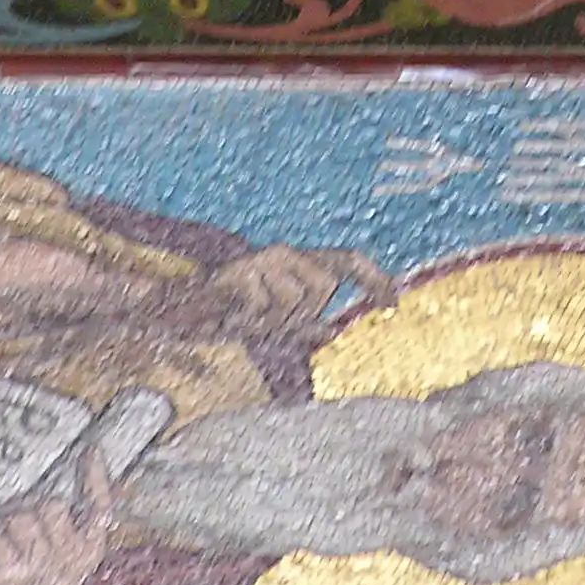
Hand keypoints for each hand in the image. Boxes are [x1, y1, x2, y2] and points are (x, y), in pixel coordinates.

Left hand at [0, 450, 113, 584]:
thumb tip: (69, 486)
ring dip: (4, 524)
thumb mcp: (55, 562)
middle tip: (14, 525)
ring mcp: (40, 569)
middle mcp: (68, 563)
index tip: (91, 449)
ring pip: (23, 516)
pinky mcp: (11, 574)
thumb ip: (69, 527)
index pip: (100, 510)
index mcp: (86, 557)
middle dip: (30, 507)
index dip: (97, 479)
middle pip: (53, 505)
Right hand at [197, 245, 395, 341]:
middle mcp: (288, 253)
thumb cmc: (237, 314)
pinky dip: (251, 318)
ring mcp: (266, 257)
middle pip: (325, 286)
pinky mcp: (244, 268)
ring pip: (296, 299)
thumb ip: (305, 326)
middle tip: (272, 323)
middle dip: (303, 314)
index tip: (395, 303)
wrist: (189, 308)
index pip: (349, 261)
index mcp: (302, 264)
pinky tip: (235, 312)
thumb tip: (332, 331)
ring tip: (251, 317)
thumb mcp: (278, 325)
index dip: (374, 278)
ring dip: (275, 320)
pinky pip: (265, 306)